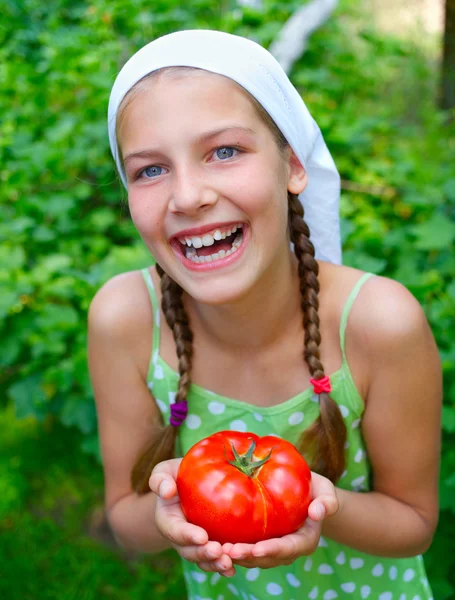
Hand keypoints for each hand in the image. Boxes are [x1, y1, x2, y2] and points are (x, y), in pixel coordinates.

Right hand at [149, 458, 235, 575]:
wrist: (189, 484)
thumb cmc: (176, 476)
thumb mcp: (164, 472)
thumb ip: (160, 480)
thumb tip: (167, 491)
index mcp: (167, 520)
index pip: (175, 530)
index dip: (187, 535)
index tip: (202, 537)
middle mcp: (179, 538)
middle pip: (189, 551)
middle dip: (203, 554)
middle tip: (217, 551)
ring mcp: (194, 545)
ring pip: (202, 560)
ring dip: (214, 564)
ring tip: (228, 563)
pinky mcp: (209, 546)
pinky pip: (215, 560)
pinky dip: (223, 566)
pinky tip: (234, 568)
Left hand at [221, 471, 338, 569]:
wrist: (305, 490)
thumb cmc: (315, 489)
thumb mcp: (326, 491)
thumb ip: (327, 502)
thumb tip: (317, 512)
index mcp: (304, 541)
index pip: (288, 549)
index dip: (272, 550)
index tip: (256, 548)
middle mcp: (287, 550)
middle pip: (266, 558)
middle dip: (248, 557)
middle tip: (229, 551)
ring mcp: (272, 548)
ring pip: (253, 558)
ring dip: (236, 556)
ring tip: (217, 550)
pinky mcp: (259, 541)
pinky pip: (245, 548)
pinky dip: (231, 548)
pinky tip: (215, 542)